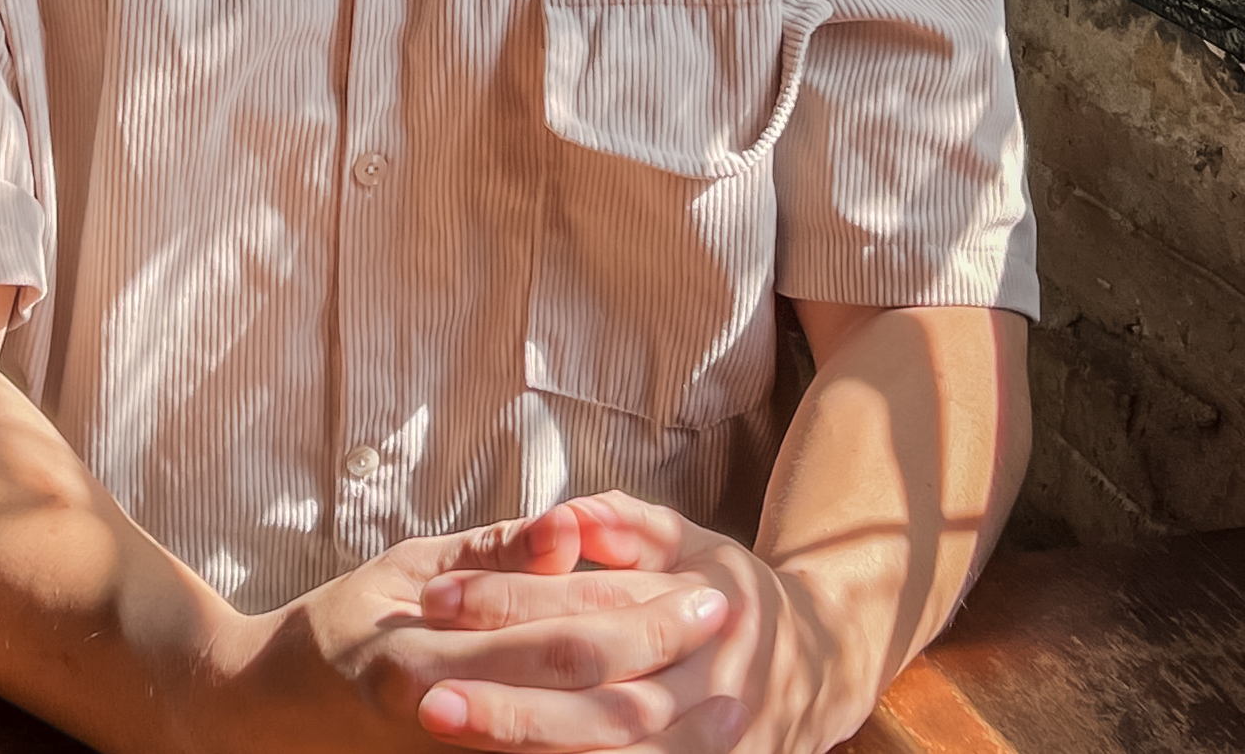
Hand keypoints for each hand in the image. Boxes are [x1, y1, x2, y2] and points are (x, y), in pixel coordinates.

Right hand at [197, 508, 741, 753]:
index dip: (645, 616)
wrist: (261, 719)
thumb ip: (495, 556)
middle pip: (589, 704)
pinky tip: (659, 738)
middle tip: (734, 632)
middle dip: (670, 667)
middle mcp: (446, 723)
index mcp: (430, 659)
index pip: (565, 641)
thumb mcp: (407, 571)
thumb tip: (574, 534)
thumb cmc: (336, 629)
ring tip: (727, 695)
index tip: (711, 590)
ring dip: (662, 729)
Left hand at [414, 494, 867, 753]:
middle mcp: (713, 692)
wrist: (820, 668)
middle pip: (598, 703)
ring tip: (445, 734)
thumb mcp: (690, 540)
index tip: (434, 596)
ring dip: (529, 750)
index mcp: (706, 610)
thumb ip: (626, 524)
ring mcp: (712, 751)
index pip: (590, 609)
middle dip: (508, 704)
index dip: (510, 604)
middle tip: (424, 695)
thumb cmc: (729, 591)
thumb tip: (565, 514)